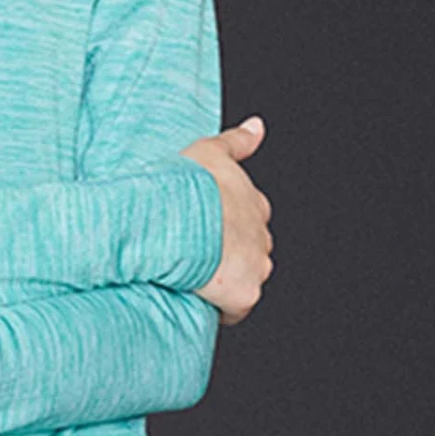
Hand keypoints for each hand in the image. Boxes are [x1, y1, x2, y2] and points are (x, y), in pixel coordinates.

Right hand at [181, 116, 273, 325]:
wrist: (172, 219)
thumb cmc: (185, 185)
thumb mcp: (210, 151)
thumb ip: (238, 140)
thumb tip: (258, 126)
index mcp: (254, 203)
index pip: (251, 216)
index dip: (227, 223)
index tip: (206, 226)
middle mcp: (262, 235)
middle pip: (252, 249)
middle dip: (231, 253)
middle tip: (195, 252)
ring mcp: (256, 266)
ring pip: (247, 278)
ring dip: (226, 280)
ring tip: (192, 276)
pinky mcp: (244, 295)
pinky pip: (235, 309)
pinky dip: (221, 308)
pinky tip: (198, 300)